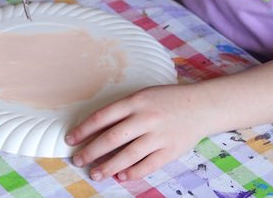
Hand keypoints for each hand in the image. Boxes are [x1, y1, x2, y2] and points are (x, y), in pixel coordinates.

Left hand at [65, 84, 210, 181]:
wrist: (201, 105)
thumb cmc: (167, 99)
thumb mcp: (143, 96)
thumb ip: (124, 110)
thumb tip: (99, 129)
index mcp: (135, 101)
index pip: (103, 116)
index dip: (85, 129)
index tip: (71, 139)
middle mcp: (145, 117)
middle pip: (112, 138)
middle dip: (91, 151)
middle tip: (78, 160)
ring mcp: (158, 135)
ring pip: (128, 155)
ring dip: (109, 166)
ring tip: (96, 173)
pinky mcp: (170, 150)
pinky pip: (148, 164)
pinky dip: (133, 172)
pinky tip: (121, 176)